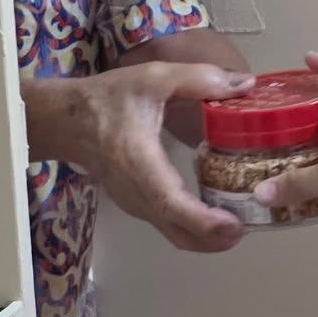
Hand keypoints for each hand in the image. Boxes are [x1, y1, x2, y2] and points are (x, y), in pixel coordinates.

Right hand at [65, 63, 254, 251]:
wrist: (65, 121)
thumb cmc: (108, 99)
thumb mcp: (154, 77)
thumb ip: (200, 79)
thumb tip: (246, 84)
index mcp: (139, 161)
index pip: (170, 201)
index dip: (202, 219)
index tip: (233, 224)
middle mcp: (136, 192)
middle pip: (176, 230)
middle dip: (215, 238)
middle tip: (252, 226)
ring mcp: (134, 203)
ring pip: (174, 234)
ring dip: (208, 239)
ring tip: (244, 223)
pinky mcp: (137, 205)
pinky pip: (169, 226)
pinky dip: (195, 230)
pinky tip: (220, 216)